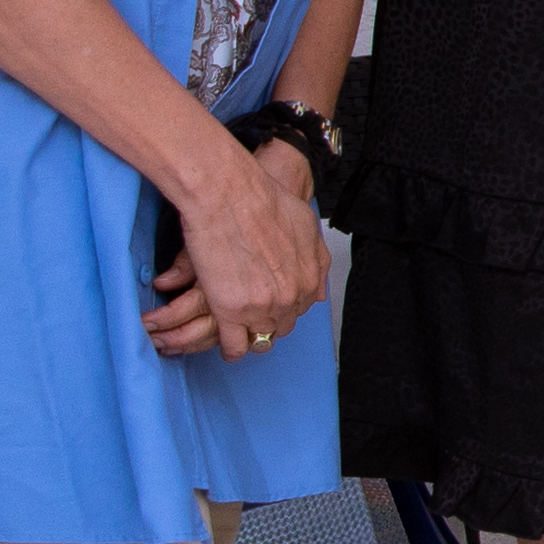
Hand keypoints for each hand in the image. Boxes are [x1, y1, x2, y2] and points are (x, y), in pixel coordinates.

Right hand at [143, 134, 331, 358]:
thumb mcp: (306, 226)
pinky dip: (230, 349)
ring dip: (249, 336)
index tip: (270, 305)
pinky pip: (234, 345)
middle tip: (252, 318)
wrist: (230, 194)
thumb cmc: (263, 201)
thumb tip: (318, 289)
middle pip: (281, 325)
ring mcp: (262, 307)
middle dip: (268, 323)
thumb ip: (315, 259)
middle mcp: (290, 297)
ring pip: (260, 338)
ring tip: (237, 333)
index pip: (300, 308)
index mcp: (309, 279)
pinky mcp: (230, 311)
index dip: (283, 307)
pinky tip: (225, 345)